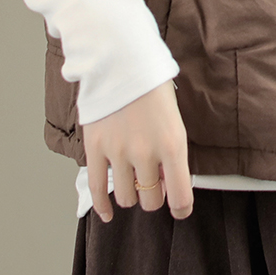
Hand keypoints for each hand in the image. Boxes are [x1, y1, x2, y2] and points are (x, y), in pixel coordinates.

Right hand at [82, 80, 193, 222]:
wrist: (122, 61)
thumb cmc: (152, 88)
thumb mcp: (175, 120)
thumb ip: (172, 154)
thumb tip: (167, 182)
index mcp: (173, 145)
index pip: (180, 198)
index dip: (181, 208)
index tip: (179, 208)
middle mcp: (146, 154)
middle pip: (151, 200)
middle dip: (154, 195)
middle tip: (154, 181)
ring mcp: (118, 153)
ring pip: (126, 198)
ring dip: (132, 193)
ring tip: (133, 179)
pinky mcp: (95, 149)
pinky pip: (98, 189)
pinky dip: (103, 207)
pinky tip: (108, 213)